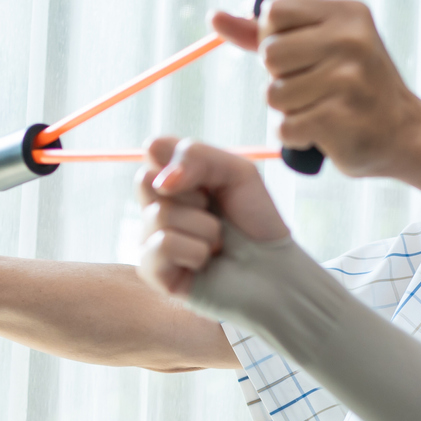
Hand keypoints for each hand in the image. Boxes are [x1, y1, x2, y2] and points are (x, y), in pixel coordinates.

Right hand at [134, 136, 292, 299]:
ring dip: (204, 228)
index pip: (154, 149)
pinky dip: (195, 252)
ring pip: (159, 215)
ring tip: (218, 242)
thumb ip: (196, 157)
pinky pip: (161, 247)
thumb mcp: (238, 172)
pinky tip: (205, 263)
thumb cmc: (256, 220)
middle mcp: (155, 206)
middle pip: (145, 179)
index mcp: (172, 178)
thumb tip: (161, 181)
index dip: (184, 162)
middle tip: (214, 212)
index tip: (211, 181)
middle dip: (193, 196)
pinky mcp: (153, 271)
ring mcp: (151, 238)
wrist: (275, 268)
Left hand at [209, 0, 420, 176]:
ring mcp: (348, 80)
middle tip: (317, 88)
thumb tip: (214, 17)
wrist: (409, 135)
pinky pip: (285, 127)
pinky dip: (298, 136)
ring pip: (273, 95)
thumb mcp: (322, 48)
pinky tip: (326, 132)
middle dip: (281, 78)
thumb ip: (266, 33)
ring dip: (290, 110)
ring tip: (323, 109)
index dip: (275, 37)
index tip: (303, 55)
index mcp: (347, 14)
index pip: (273, 12)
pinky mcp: (341, 119)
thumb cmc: (358, 89)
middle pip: (269, 54)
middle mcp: (351, 40)